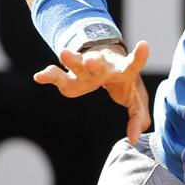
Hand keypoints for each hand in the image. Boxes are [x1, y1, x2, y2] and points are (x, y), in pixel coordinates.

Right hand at [33, 40, 151, 143]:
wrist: (103, 61)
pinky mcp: (70, 77)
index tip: (144, 44)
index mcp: (123, 70)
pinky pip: (58, 76)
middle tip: (90, 61)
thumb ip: (138, 118)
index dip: (140, 56)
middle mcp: (104, 67)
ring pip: (77, 64)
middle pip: (99, 65)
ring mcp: (85, 70)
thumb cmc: (123, 83)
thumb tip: (134, 140)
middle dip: (94, 64)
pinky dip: (50, 75)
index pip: (134, 64)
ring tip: (63, 53)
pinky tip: (40, 76)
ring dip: (71, 60)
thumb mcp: (135, 99)